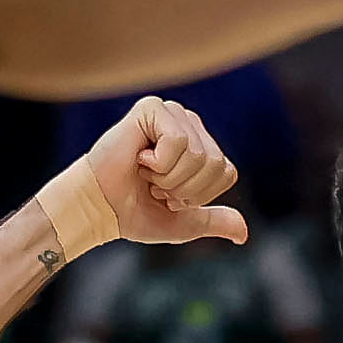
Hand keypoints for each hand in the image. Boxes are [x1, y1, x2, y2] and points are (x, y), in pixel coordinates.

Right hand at [46, 96, 249, 266]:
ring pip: (198, 154)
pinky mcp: (152, 108)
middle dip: (184, 187)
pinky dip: (159, 162)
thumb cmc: (134, 211)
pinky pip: (179, 141)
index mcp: (201, 145)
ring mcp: (171, 113)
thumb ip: (214, 221)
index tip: (168, 194)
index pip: (226, 172)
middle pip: (215, 163)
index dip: (198, 195)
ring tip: (146, 172)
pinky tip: (139, 158)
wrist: (98, 208)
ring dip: (168, 176)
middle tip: (155, 184)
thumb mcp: (183, 222)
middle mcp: (189, 124)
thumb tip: (244, 234)